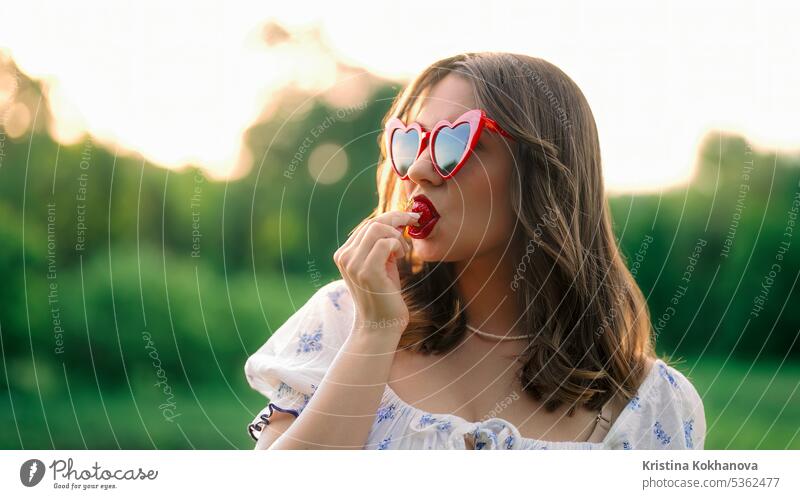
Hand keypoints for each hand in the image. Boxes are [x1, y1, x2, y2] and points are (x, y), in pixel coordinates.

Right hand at [333, 210, 419, 333]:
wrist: (380, 326)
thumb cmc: (384, 296)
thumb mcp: (381, 265)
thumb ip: (382, 245)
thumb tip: (397, 221)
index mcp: (344, 254)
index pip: (367, 225)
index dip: (391, 217)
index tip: (410, 217)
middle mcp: (344, 257)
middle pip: (372, 223)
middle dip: (397, 220)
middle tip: (413, 225)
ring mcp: (353, 264)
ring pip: (378, 229)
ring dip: (396, 236)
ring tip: (402, 252)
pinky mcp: (367, 271)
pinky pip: (386, 243)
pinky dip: (398, 246)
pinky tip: (399, 259)